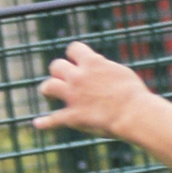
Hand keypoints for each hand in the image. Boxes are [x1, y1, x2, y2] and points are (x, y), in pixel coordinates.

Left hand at [33, 40, 148, 137]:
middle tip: (65, 80)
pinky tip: (38, 124)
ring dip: (48, 90)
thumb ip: (103, 68)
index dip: (74, 55)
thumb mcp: (119, 72)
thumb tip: (97, 66)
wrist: (133, 113)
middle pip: (56, 66)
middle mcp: (78, 77)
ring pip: (48, 86)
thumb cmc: (133, 93)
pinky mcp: (72, 116)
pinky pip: (52, 119)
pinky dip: (44, 123)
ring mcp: (72, 96)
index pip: (73, 48)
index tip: (78, 61)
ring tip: (50, 96)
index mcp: (92, 63)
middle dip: (60, 72)